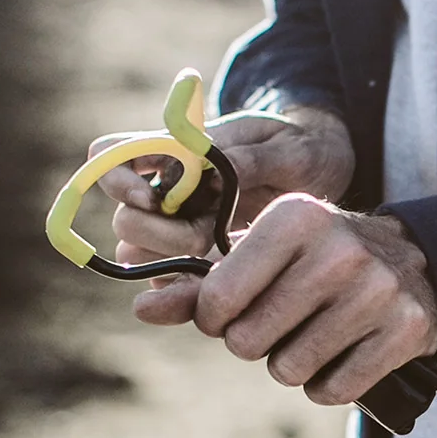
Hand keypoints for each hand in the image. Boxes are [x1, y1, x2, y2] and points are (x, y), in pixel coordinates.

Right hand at [93, 104, 355, 270]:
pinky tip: (218, 285)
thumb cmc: (303, 149)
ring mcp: (179, 228)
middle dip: (155, 233)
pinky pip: (168, 283)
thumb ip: (251, 158)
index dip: (116, 177)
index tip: (153, 195)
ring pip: (138, 255)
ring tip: (216, 255)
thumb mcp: (289, 147)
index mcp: (177, 150)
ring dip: (169, 262)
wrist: (326, 177)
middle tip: (202, 236)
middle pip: (125, 220)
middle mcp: (168, 191)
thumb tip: (212, 170)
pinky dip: (185, 289)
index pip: (110, 155)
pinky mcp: (196, 262)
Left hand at [132, 194, 436, 405]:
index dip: (215, 319)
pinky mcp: (406, 328)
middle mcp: (340, 248)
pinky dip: (328, 385)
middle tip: (282, 321)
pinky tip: (344, 352)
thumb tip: (141, 309)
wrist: (412, 264)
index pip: (218, 300)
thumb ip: (199, 285)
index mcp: (296, 217)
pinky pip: (334, 391)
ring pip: (290, 371)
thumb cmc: (313, 261)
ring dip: (292, 365)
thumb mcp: (261, 257)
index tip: (233, 311)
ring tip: (314, 333)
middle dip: (255, 343)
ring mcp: (378, 289)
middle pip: (249, 342)